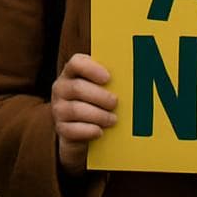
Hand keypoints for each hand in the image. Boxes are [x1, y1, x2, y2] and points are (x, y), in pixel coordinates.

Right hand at [52, 53, 116, 175]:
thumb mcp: (100, 90)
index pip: (76, 63)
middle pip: (77, 88)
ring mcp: (58, 109)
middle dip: (100, 96)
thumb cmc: (96, 105)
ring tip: (113, 120)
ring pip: (76, 110)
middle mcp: (61, 89)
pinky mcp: (61, 128)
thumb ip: (109, 82)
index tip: (108, 78)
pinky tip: (100, 131)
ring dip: (99, 115)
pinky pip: (74, 129)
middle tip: (115, 103)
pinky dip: (90, 130)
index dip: (91, 69)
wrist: (81, 133)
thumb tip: (137, 77)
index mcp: (71, 74)